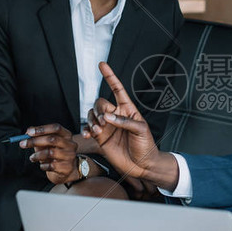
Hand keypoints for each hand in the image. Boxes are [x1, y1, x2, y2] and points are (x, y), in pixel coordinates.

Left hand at [19, 123, 79, 184]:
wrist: (66, 170)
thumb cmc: (55, 154)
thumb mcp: (47, 144)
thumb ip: (39, 136)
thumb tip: (28, 132)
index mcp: (66, 135)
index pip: (56, 128)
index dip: (42, 129)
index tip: (29, 132)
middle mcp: (70, 144)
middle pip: (53, 139)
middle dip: (35, 141)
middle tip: (23, 144)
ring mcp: (70, 156)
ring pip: (50, 153)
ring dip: (37, 155)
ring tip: (32, 158)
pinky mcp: (67, 168)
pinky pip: (51, 165)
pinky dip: (43, 166)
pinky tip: (43, 165)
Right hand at [83, 62, 178, 190]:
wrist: (142, 165)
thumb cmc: (146, 146)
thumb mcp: (141, 131)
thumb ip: (125, 122)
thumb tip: (107, 118)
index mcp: (127, 109)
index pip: (117, 89)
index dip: (110, 77)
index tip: (102, 64)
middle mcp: (116, 116)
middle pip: (100, 103)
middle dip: (99, 110)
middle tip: (104, 123)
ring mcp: (107, 127)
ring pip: (92, 115)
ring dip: (92, 121)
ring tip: (98, 131)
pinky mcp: (101, 138)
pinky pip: (88, 129)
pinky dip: (85, 130)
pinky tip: (88, 134)